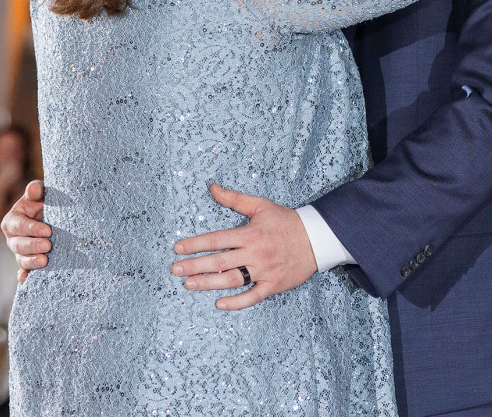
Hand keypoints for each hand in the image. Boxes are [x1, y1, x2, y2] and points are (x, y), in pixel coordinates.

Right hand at [1, 180, 50, 282]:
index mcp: (12, 220)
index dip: (31, 228)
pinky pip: (24, 270)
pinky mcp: (27, 261)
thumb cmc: (43, 202)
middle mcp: (12, 238)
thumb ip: (36, 191)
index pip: (18, 225)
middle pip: (18, 244)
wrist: (51, 214)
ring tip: (45, 261)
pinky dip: (24, 275)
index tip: (47, 230)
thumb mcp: (40, 194)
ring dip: (32, 261)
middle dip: (32, 246)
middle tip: (48, 245)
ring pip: (21, 259)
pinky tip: (26, 279)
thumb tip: (34, 188)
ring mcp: (19, 252)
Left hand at [170, 186, 317, 310]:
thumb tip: (212, 188)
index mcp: (250, 233)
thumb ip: (235, 199)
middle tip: (175, 269)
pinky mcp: (273, 284)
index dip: (196, 244)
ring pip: (231, 279)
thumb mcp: (261, 205)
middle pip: (219, 261)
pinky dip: (237, 302)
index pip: (217, 239)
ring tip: (188, 284)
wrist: (316, 238)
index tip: (178, 249)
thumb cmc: (286, 221)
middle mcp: (255, 253)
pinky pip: (253, 296)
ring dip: (208, 283)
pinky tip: (219, 304)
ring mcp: (264, 270)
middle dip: (195, 265)